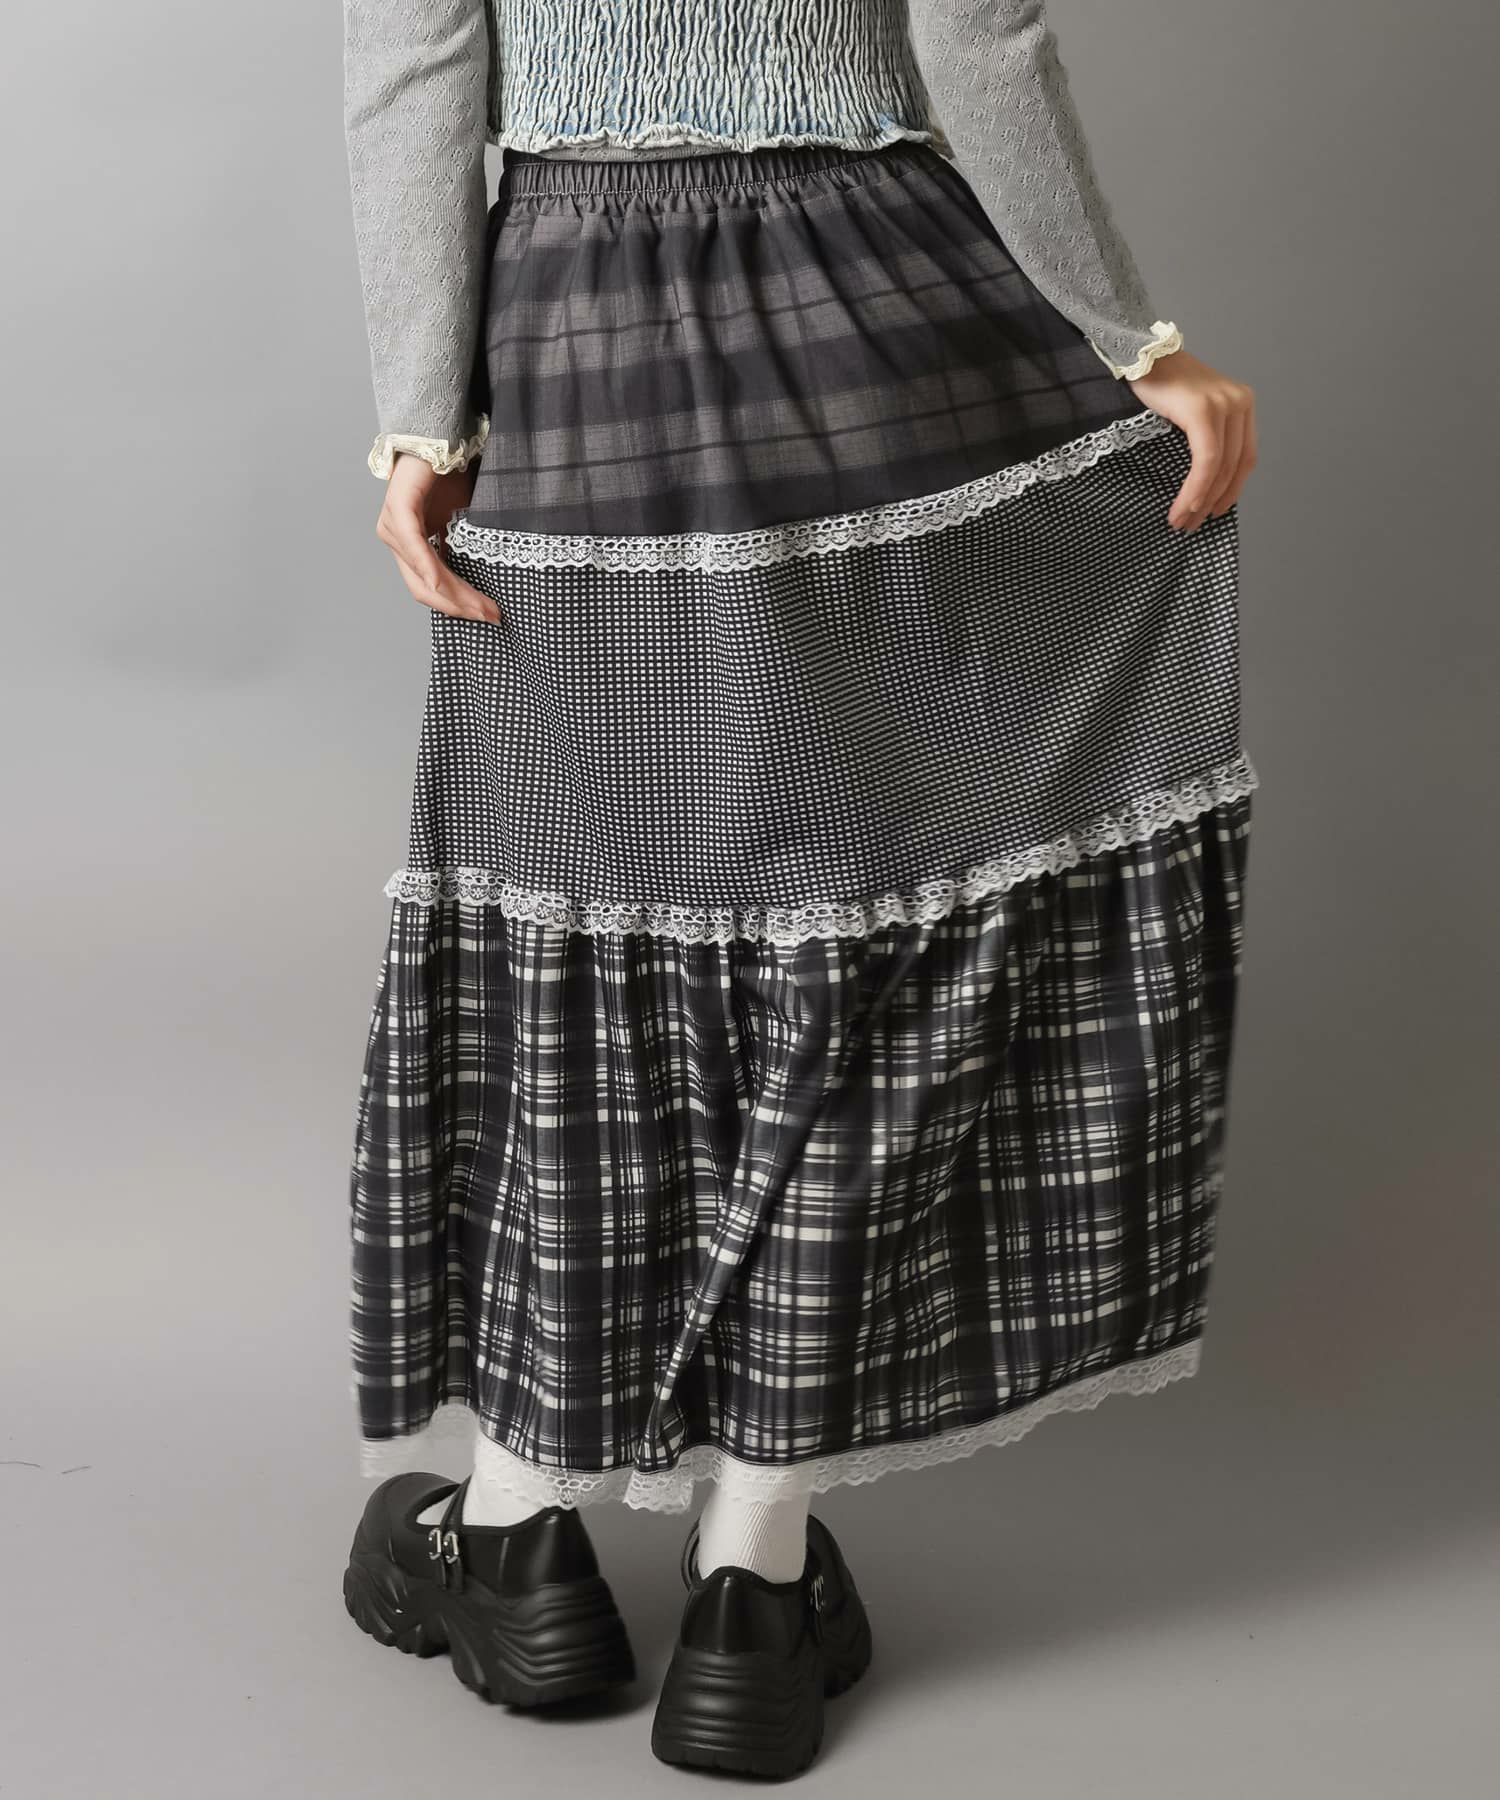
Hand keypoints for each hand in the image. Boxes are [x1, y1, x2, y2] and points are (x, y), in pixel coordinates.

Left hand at [375, 453, 501, 623]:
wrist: (440, 435)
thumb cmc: (451, 474)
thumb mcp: (461, 521)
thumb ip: (461, 548)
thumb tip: (483, 582)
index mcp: (410, 544)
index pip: (430, 587)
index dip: (458, 606)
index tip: (487, 616)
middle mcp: (396, 539)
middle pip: (425, 589)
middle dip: (460, 607)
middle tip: (490, 617)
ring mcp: (393, 527)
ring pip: (423, 575)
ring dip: (453, 594)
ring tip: (482, 606)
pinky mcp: (398, 511)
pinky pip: (415, 548)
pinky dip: (429, 568)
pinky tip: (442, 584)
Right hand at [1127, 348, 1257, 532]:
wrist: (1141, 355)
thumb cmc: (1159, 385)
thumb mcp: (1191, 412)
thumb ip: (1206, 438)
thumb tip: (1205, 486)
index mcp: (1242, 403)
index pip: (1244, 457)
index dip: (1231, 491)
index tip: (1214, 512)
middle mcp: (1239, 401)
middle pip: (1235, 466)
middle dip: (1214, 501)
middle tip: (1192, 525)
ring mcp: (1224, 404)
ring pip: (1221, 467)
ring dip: (1201, 500)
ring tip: (1182, 520)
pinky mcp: (1204, 411)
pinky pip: (1206, 460)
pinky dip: (1196, 487)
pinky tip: (1184, 505)